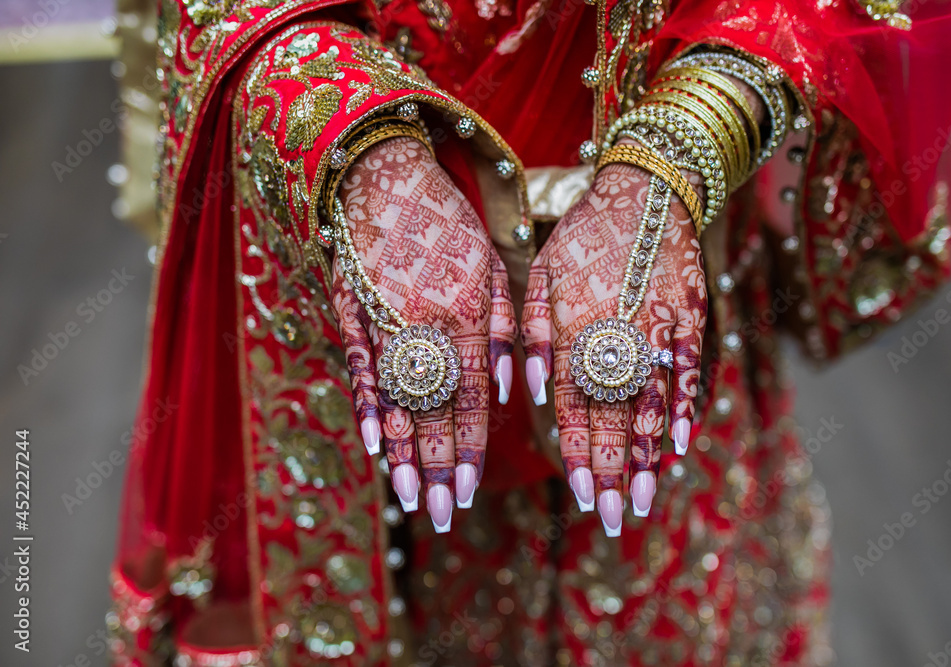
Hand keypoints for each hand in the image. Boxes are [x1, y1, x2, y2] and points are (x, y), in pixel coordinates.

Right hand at [329, 137, 515, 532]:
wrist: (379, 171)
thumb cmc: (445, 219)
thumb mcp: (487, 263)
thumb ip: (500, 327)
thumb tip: (514, 389)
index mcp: (465, 312)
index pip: (474, 396)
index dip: (473, 445)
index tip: (474, 488)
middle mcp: (425, 324)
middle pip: (436, 409)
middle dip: (442, 467)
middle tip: (446, 516)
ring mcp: (383, 320)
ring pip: (398, 399)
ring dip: (405, 453)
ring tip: (412, 500)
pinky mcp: (350, 311)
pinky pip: (360, 369)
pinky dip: (367, 409)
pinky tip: (372, 445)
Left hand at [520, 160, 706, 535]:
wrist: (646, 189)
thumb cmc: (584, 237)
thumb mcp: (541, 275)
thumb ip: (532, 334)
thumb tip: (526, 391)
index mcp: (573, 328)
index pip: (573, 406)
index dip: (579, 452)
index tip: (582, 494)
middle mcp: (614, 336)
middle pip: (613, 417)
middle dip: (614, 472)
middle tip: (616, 518)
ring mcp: (657, 329)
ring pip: (650, 404)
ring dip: (648, 456)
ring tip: (647, 499)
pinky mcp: (689, 318)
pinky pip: (687, 373)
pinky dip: (684, 411)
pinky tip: (682, 446)